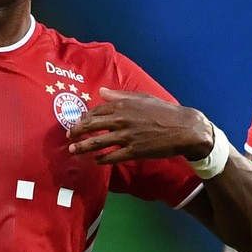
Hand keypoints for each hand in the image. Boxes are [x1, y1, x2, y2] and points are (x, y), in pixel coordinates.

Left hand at [66, 87, 211, 163]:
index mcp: (122, 105)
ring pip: (98, 143)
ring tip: (73, 150)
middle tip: (68, 136)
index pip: (95, 111)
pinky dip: (101, 159)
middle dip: (76, 132)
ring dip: (82, 147)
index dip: (83, 118)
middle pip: (91, 126)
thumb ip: (119, 95)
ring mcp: (127, 136)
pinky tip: (95, 161)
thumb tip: (101, 91)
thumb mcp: (141, 97)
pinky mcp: (134, 151)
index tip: (76, 122)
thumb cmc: (163, 110)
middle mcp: (121, 120)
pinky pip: (112, 157)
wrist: (183, 128)